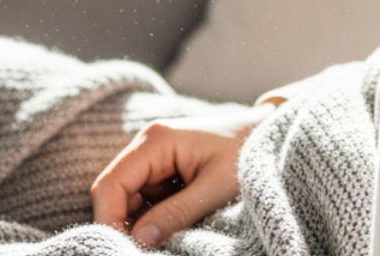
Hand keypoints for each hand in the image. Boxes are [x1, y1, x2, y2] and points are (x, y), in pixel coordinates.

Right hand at [90, 105, 272, 248]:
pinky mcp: (165, 169)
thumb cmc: (249, 152)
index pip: (110, 184)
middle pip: (115, 193)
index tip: (123, 248)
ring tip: (165, 239)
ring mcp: (155, 157)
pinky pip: (146, 199)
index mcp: (157, 141)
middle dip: (124, 224)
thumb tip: (139, 240)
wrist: (270, 135)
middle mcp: (149, 145)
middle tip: (146, 250)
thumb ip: (176, 213)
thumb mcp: (216, 187)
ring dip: (140, 223)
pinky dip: (154, 218)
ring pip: (128, 199)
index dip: (109, 220)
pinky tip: (174, 226)